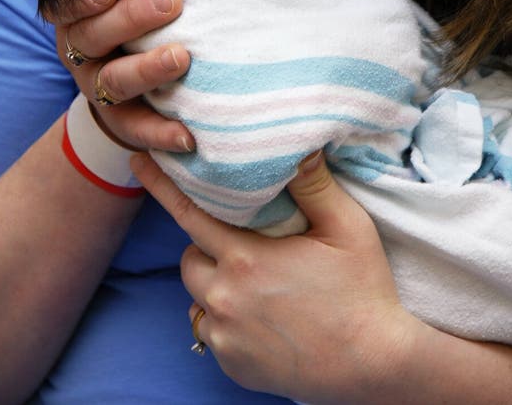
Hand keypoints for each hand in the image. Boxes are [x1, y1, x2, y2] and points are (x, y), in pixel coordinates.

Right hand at [49, 0, 194, 152]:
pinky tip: (187, 135)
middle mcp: (81, 49)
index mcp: (80, 12)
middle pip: (94, 35)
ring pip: (114, 81)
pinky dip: (161, 133)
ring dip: (148, 69)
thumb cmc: (141, 11)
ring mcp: (96, 86)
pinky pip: (136, 128)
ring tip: (181, 58)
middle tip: (171, 1)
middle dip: (131, 18)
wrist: (130, 77)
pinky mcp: (118, 120)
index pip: (67, 2)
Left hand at [131, 151, 420, 403]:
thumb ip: (314, 185)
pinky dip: (223, 318)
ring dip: (213, 282)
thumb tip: (296, 145)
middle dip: (205, 244)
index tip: (138, 161)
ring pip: (197, 296)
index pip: (189, 213)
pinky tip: (260, 314)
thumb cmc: (361, 291)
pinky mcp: (232, 364)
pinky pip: (210, 331)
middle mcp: (224, 298)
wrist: (373, 365)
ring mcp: (225, 336)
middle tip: (243, 241)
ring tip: (253, 280)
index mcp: (245, 259)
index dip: (162, 185)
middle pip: (190, 258)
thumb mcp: (346, 227)